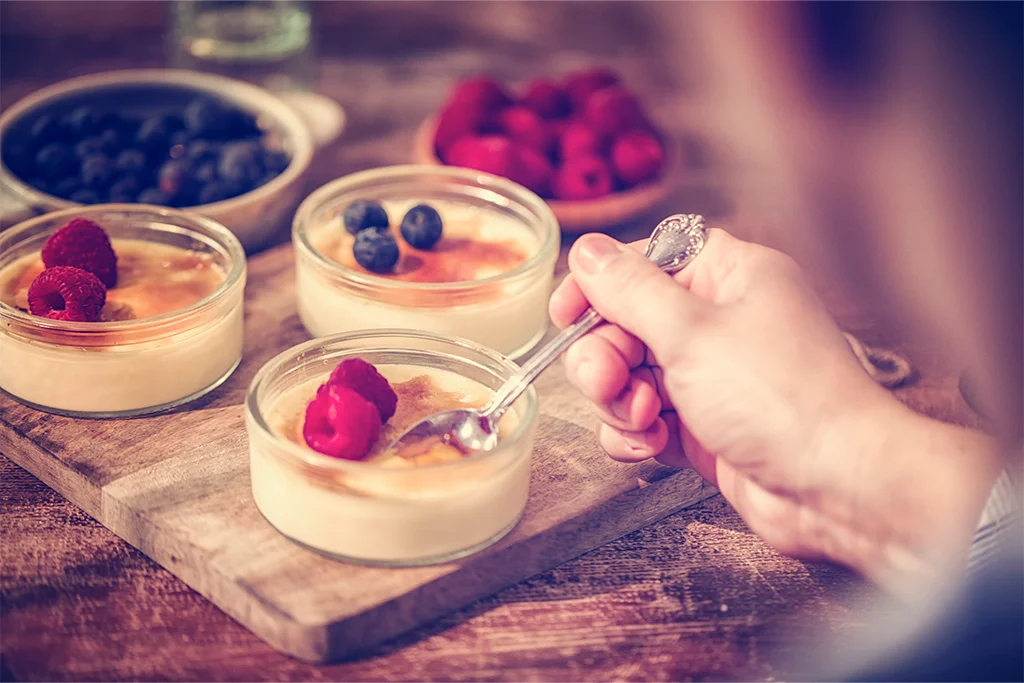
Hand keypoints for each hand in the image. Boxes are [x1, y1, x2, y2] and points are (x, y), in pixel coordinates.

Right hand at [550, 230, 1000, 594]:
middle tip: (607, 382)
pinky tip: (650, 446)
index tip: (565, 313)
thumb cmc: (784, 398)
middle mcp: (720, 322)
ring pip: (629, 376)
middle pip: (627, 324)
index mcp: (729, 277)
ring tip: (646, 420)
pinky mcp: (704, 426)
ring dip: (620, 400)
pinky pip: (645, 420)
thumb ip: (630, 290)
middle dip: (607, 357)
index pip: (645, 262)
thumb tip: (588, 251)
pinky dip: (636, 434)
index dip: (600, 286)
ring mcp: (712, 377)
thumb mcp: (692, 332)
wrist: (837, 487)